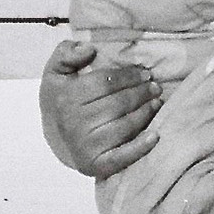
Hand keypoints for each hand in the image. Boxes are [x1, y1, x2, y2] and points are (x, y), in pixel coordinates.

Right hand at [39, 35, 160, 179]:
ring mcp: (85, 145)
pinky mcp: (94, 165)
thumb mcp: (56, 72)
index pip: (106, 83)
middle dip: (141, 93)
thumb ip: (66, 53)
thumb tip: (89, 49)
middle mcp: (74, 123)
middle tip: (155, 87)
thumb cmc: (62, 99)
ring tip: (157, 103)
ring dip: (146, 113)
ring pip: (125, 125)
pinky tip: (155, 136)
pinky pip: (121, 157)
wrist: (56, 136)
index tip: (144, 73)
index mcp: (66, 98)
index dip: (129, 76)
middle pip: (118, 103)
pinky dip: (140, 148)